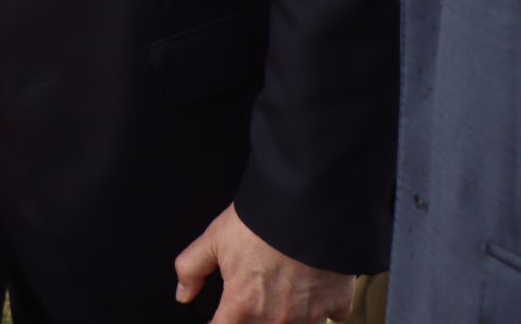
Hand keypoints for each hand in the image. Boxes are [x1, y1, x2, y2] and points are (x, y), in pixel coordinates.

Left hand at [176, 205, 352, 322]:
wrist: (309, 208)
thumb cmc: (260, 222)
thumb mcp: (213, 239)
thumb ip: (191, 270)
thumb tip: (183, 294)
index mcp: (243, 306)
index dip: (220, 321)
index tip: (223, 315)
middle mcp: (276, 319)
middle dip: (252, 317)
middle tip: (256, 291)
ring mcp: (309, 317)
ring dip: (286, 316)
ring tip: (283, 289)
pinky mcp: (337, 306)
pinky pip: (329, 317)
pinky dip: (321, 307)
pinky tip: (314, 287)